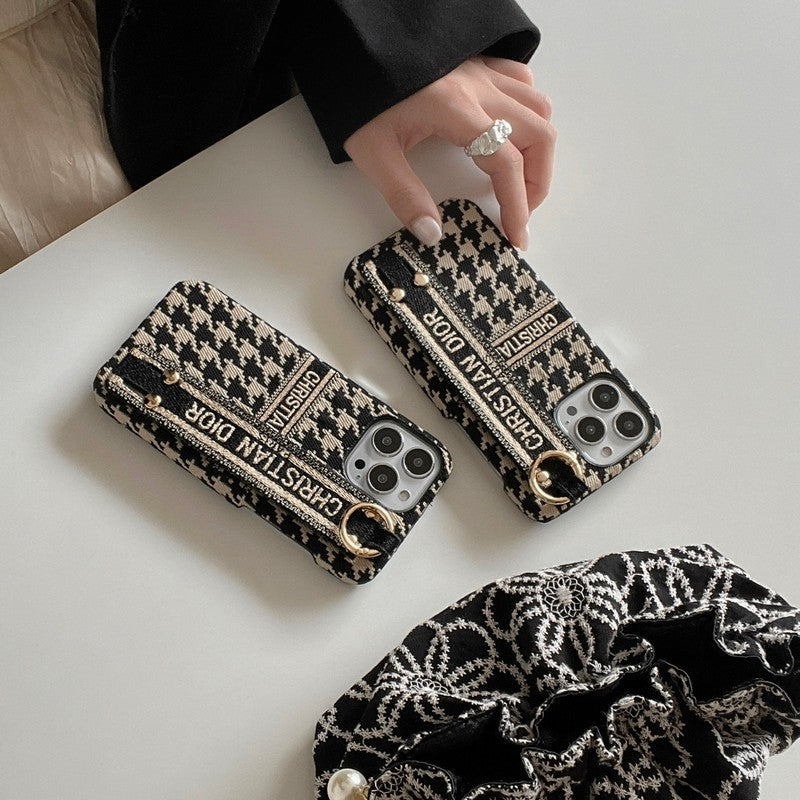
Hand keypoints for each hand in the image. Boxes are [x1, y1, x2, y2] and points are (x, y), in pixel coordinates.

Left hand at [344, 56, 555, 249]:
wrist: (350, 53)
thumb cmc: (358, 96)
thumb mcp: (372, 152)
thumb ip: (403, 195)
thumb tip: (432, 232)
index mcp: (454, 109)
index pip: (505, 162)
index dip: (517, 204)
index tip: (516, 235)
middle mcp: (477, 87)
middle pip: (538, 134)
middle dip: (537, 182)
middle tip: (520, 213)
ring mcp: (481, 72)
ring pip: (538, 107)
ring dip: (538, 149)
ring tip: (519, 180)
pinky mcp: (476, 65)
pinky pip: (521, 82)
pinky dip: (528, 111)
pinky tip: (511, 133)